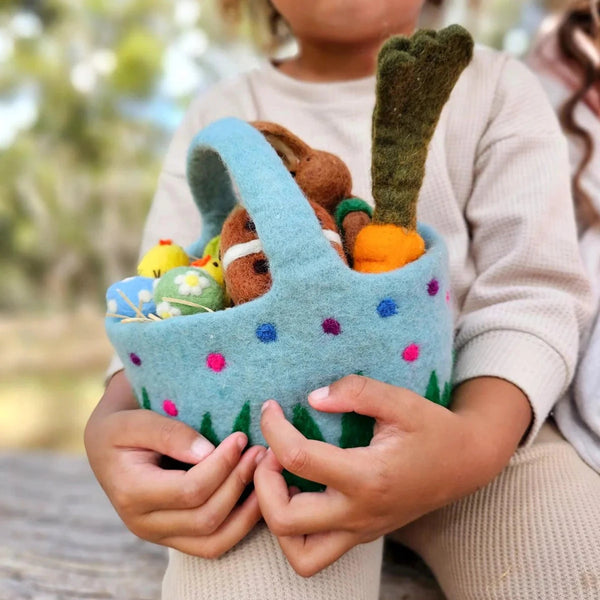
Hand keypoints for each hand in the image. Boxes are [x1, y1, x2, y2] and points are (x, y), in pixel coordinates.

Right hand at [85, 371, 265, 557]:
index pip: (189, 490)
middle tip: (260, 452)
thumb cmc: (122, 427)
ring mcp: (160, 536)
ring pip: (215, 539)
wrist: (108, 447)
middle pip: (206, 517)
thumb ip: (169, 434)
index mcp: (131, 493)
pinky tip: (259, 497)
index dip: (221, 465)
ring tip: (265, 473)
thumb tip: (207, 452)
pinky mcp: (176, 538)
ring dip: (248, 508)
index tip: (240, 438)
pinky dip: (242, 525)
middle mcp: (143, 524)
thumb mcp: (135, 421)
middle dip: (239, 482)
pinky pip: (215, 545)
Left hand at [254, 375, 530, 575]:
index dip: (274, 429)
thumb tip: (312, 398)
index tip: (270, 408)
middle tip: (268, 451)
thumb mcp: (400, 400)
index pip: (300, 459)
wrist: (466, 463)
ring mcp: (361, 531)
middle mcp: (360, 513)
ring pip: (299, 553)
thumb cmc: (433, 429)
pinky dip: (294, 528)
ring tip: (279, 479)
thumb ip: (356, 392)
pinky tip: (299, 490)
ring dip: (275, 517)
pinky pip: (315, 551)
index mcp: (369, 477)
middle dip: (263, 482)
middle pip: (286, 520)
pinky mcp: (362, 535)